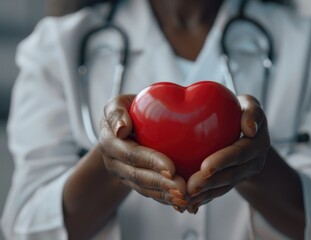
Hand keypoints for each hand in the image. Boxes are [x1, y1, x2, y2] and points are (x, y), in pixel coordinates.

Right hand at [99, 95, 187, 209]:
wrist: (123, 125)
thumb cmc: (126, 110)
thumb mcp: (118, 104)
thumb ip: (116, 112)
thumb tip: (121, 128)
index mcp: (110, 143)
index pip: (131, 154)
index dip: (150, 162)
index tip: (171, 168)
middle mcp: (114, 162)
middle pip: (138, 176)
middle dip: (160, 184)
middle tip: (182, 189)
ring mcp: (124, 174)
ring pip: (144, 188)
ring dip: (164, 195)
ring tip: (184, 199)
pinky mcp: (134, 182)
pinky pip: (149, 192)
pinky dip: (165, 199)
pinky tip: (182, 204)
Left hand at [186, 95, 269, 212]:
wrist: (247, 130)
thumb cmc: (241, 111)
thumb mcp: (250, 104)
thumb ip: (252, 110)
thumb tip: (250, 128)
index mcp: (258, 143)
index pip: (240, 153)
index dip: (224, 161)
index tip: (204, 167)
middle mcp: (254, 161)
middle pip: (231, 174)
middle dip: (210, 183)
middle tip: (190, 187)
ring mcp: (244, 174)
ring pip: (224, 187)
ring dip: (205, 194)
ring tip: (186, 199)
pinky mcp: (234, 181)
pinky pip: (219, 192)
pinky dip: (205, 198)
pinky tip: (189, 204)